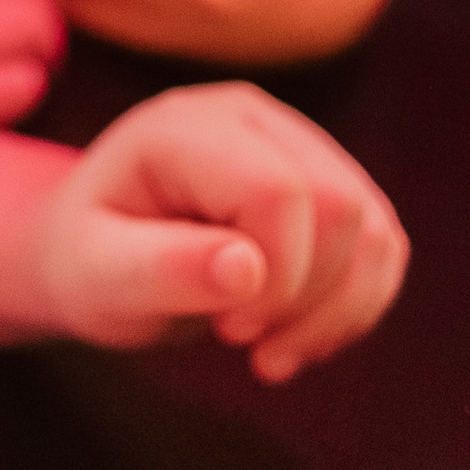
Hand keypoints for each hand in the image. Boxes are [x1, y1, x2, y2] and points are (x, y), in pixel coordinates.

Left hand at [29, 84, 407, 381]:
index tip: (227, 329)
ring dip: (337, 312)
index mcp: (188, 128)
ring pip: (375, 229)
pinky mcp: (328, 181)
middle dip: (307, 299)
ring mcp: (298, 143)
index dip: (275, 277)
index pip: (279, 191)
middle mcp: (252, 118)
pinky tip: (298, 336)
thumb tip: (249, 269)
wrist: (93, 254)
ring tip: (268, 351)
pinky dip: (355, 307)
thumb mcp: (98, 279)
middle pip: (342, 206)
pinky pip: (382, 245)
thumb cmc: (87, 263)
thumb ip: (165, 269)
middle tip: (239, 339)